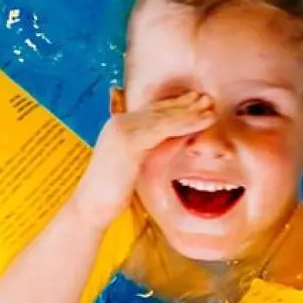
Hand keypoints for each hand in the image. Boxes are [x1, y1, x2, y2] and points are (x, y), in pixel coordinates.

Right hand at [73, 92, 211, 225]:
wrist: (91, 205)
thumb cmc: (113, 190)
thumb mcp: (138, 163)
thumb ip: (155, 146)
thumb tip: (180, 136)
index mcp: (118, 125)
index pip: (152, 110)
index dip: (175, 104)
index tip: (196, 99)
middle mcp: (119, 122)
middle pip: (159, 109)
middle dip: (185, 103)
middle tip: (208, 97)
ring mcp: (123, 130)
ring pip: (164, 117)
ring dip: (190, 111)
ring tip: (210, 107)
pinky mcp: (130, 142)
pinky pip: (164, 129)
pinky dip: (186, 123)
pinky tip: (203, 122)